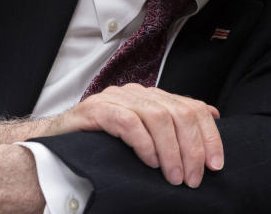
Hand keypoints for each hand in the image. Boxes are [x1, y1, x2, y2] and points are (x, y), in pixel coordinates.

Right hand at [0, 84, 222, 187]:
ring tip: (174, 176)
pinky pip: (128, 122)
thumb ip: (174, 123)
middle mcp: (138, 92)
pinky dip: (144, 143)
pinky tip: (151, 162)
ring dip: (171, 150)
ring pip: (157, 117)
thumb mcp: (144, 133)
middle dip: (192, 148)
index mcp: (154, 96)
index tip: (217, 164)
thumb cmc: (102, 142)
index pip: (193, 107)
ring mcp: (117, 98)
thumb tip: (213, 116)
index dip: (209, 135)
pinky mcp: (97, 109)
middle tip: (194, 178)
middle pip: (179, 113)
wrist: (53, 141)